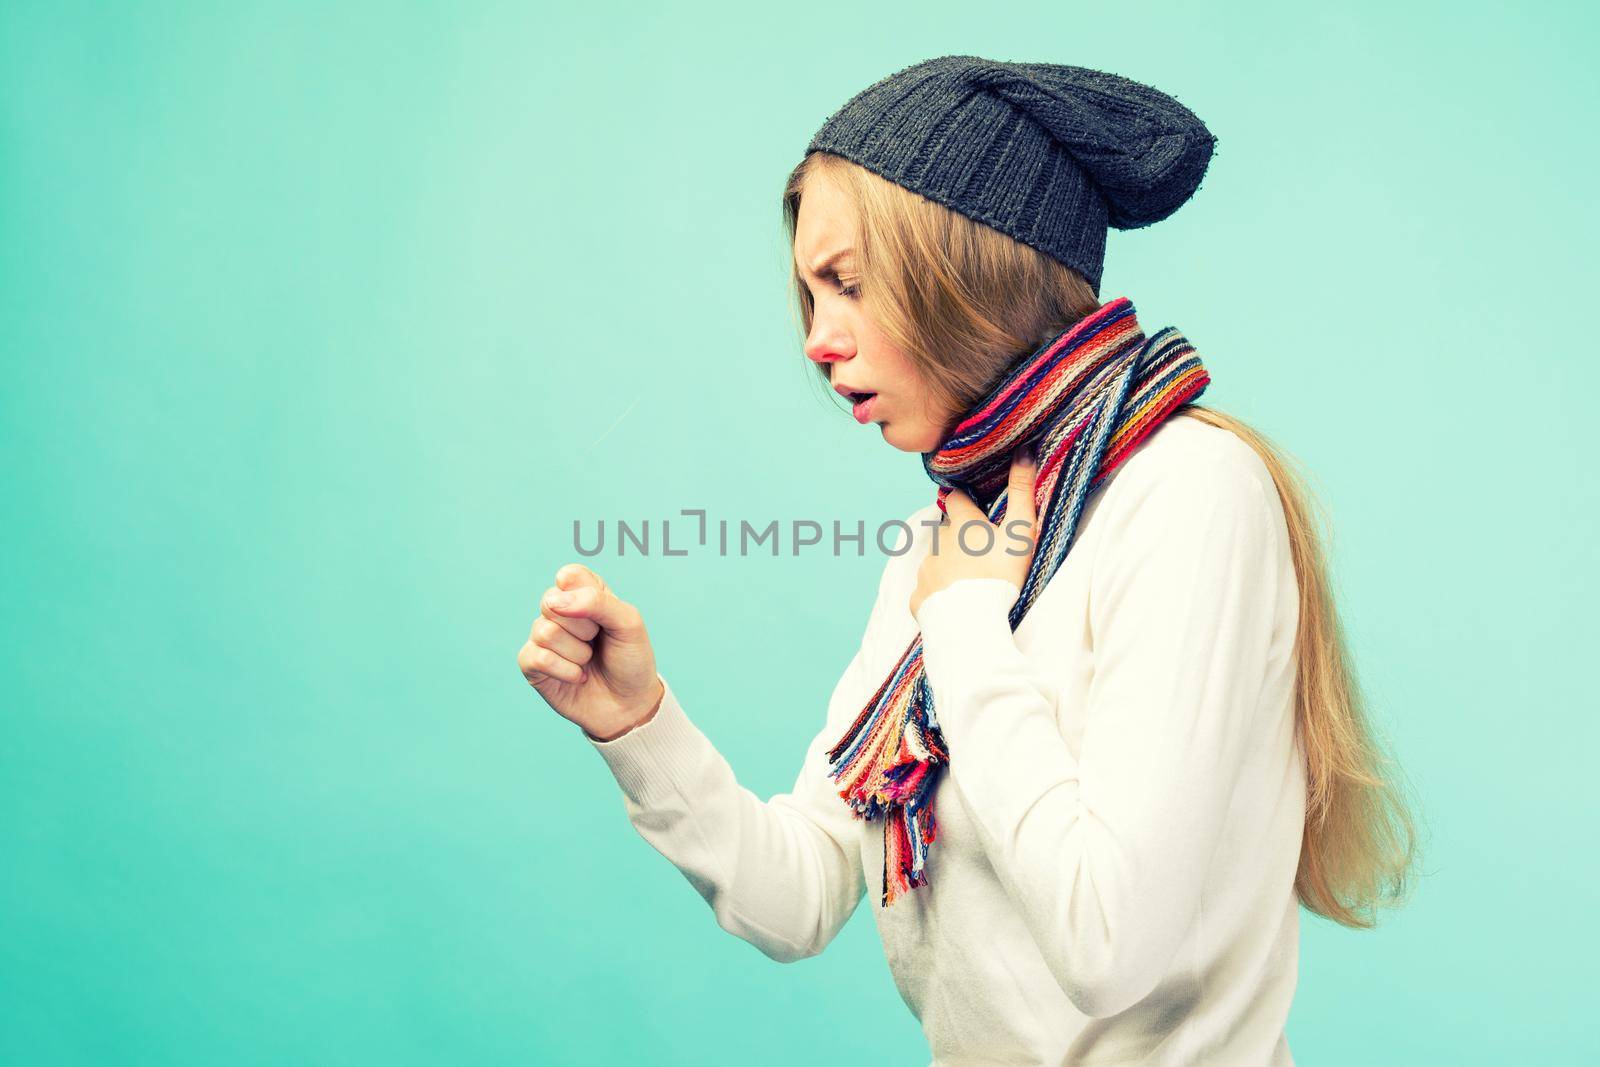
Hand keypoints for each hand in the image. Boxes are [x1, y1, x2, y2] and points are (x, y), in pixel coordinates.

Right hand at [517, 563, 664, 741]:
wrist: (629, 705)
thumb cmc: (630, 660)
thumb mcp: (629, 624)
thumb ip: (597, 602)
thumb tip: (556, 600)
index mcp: (583, 593)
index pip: (569, 576)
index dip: (587, 596)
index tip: (605, 616)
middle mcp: (559, 612)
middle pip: (551, 602)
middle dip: (584, 628)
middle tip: (597, 642)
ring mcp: (543, 638)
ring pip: (545, 631)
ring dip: (577, 653)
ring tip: (588, 661)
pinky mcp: (532, 664)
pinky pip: (537, 658)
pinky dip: (566, 671)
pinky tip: (578, 677)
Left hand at [910, 447, 1038, 618]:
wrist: (972, 622)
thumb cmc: (1000, 575)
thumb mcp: (1019, 532)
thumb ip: (1023, 491)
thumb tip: (1026, 450)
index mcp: (961, 524)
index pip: (955, 498)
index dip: (964, 502)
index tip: (975, 510)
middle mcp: (938, 542)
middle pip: (945, 531)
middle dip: (957, 537)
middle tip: (979, 553)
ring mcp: (925, 570)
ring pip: (935, 560)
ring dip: (947, 566)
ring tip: (968, 582)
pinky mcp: (918, 597)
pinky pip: (927, 590)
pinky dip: (938, 594)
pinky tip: (954, 604)